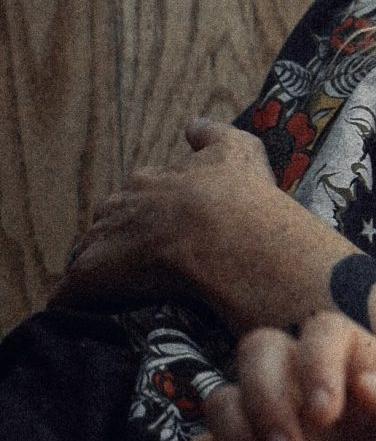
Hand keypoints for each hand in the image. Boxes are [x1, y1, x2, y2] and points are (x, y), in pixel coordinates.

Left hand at [56, 117, 342, 320]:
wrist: (228, 235)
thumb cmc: (238, 195)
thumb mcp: (237, 149)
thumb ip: (212, 134)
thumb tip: (194, 126)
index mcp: (150, 181)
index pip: (139, 195)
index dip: (156, 214)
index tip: (174, 228)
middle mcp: (120, 206)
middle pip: (111, 224)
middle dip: (127, 241)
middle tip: (159, 262)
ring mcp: (102, 240)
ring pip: (92, 257)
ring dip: (107, 273)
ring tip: (136, 294)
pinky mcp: (89, 276)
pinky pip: (72, 294)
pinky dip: (82, 304)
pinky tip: (98, 314)